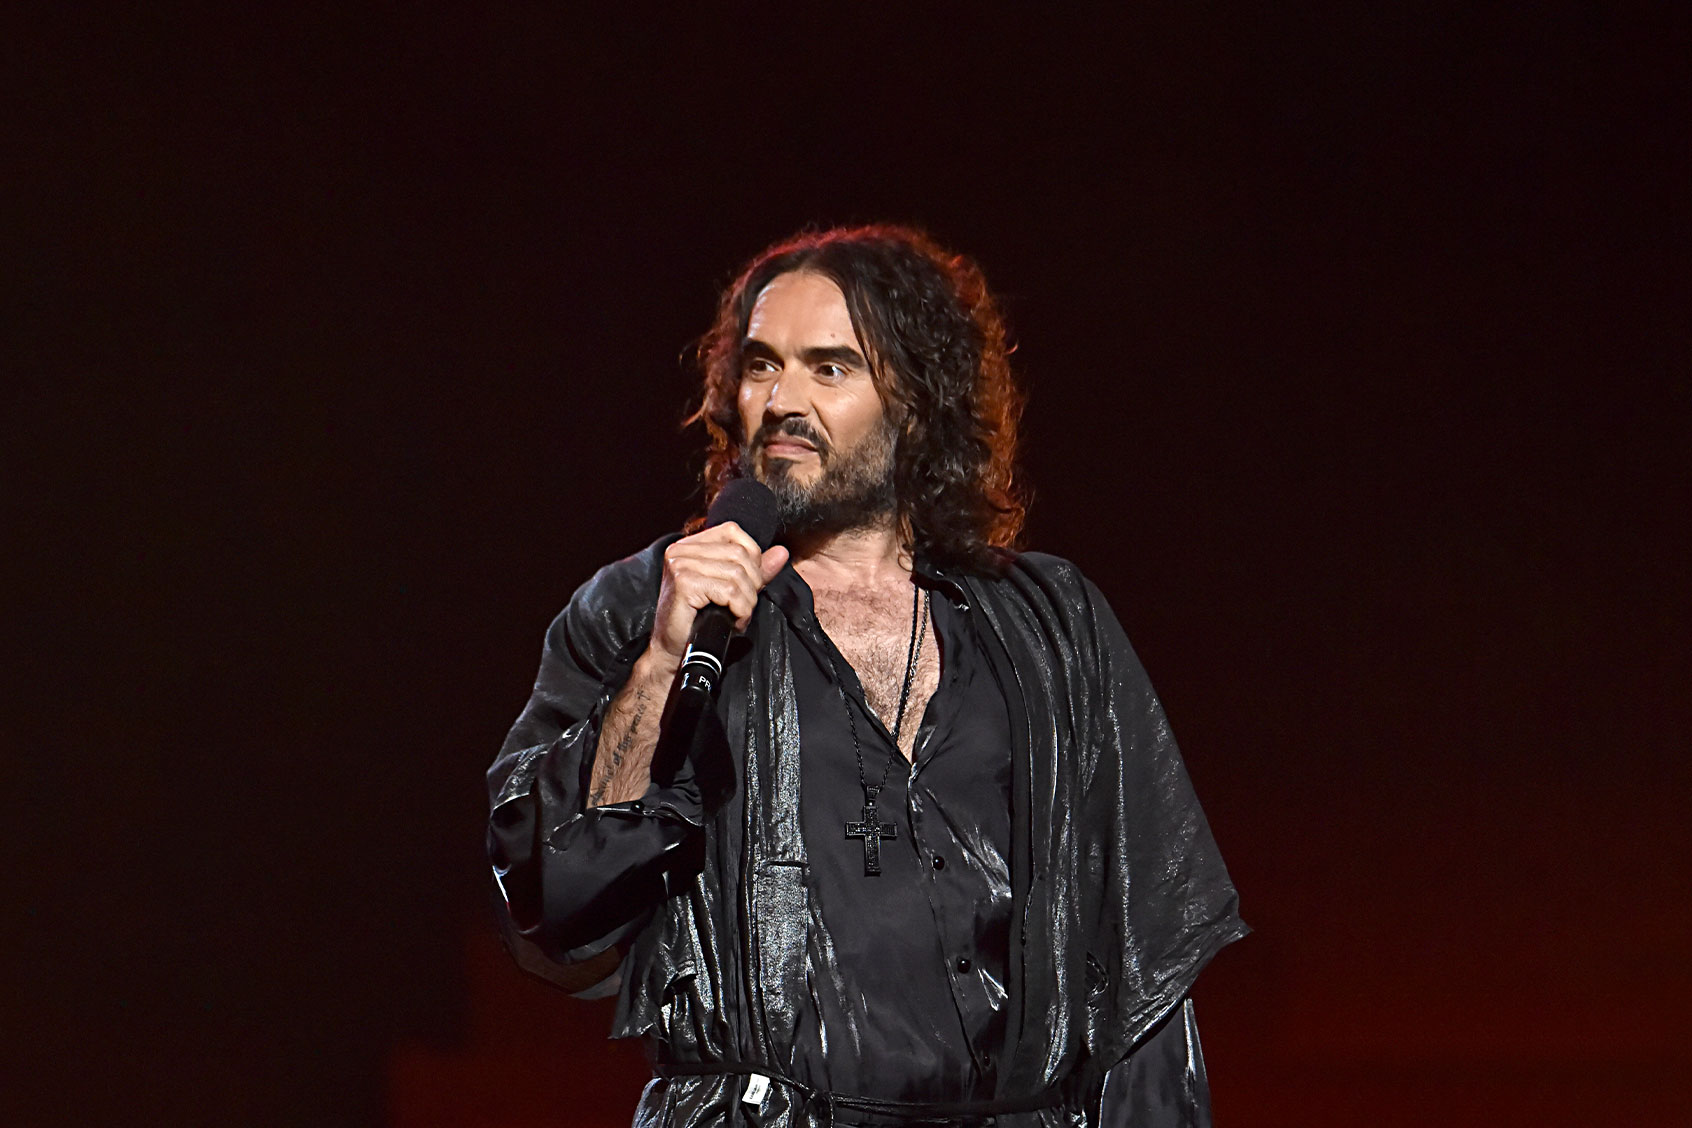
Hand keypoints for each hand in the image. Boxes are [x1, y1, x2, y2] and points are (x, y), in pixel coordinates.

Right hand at [646, 524, 788, 672]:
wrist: (673, 649)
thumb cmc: (698, 620)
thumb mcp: (729, 589)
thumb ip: (754, 569)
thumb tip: (781, 552)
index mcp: (690, 545)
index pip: (733, 532)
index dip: (751, 557)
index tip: (749, 584)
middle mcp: (681, 550)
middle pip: (738, 554)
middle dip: (752, 584)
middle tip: (744, 606)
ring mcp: (680, 564)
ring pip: (736, 573)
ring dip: (746, 601)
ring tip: (738, 615)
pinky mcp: (683, 583)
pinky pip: (728, 591)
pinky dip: (739, 609)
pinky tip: (733, 621)